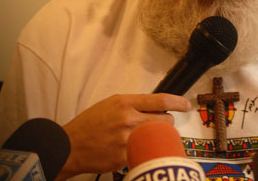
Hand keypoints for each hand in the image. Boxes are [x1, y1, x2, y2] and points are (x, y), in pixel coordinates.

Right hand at [55, 93, 190, 179]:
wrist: (70, 146)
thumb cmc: (90, 124)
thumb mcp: (110, 104)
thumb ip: (132, 104)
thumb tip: (155, 107)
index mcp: (125, 102)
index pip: (160, 100)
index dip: (178, 102)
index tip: (187, 105)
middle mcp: (128, 119)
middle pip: (164, 120)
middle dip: (165, 123)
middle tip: (157, 126)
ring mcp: (128, 140)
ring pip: (158, 137)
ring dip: (158, 138)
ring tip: (148, 138)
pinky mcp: (126, 157)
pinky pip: (145, 152)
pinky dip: (144, 151)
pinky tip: (136, 151)